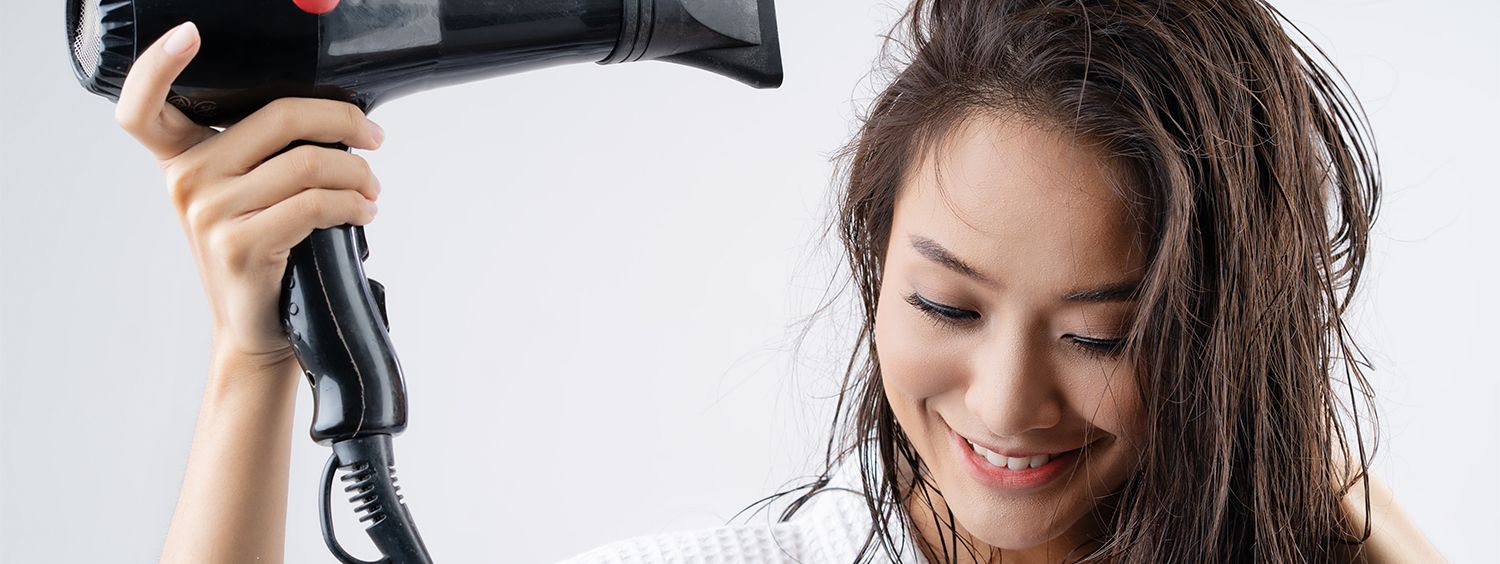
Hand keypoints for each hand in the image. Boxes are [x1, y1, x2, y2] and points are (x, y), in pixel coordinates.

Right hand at [114, 21, 384, 367]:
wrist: (257, 329)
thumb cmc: (264, 253)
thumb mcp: (245, 196)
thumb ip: (262, 153)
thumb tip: (335, 116)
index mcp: (180, 159)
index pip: (144, 107)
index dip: (158, 64)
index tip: (190, 35)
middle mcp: (187, 181)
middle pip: (277, 118)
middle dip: (343, 120)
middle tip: (374, 138)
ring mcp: (211, 214)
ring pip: (308, 163)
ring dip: (358, 173)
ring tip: (372, 188)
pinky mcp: (242, 246)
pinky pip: (315, 204)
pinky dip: (352, 203)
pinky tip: (363, 211)